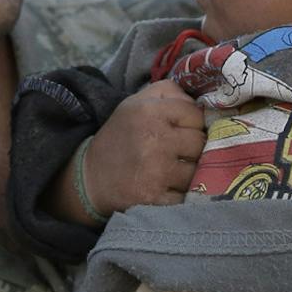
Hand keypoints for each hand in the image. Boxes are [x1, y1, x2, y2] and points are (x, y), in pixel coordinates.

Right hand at [51, 80, 204, 225]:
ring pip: (197, 171)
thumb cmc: (121, 137)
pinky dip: (180, 195)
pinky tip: (166, 189)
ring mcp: (156, 171)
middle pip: (200, 143)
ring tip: (172, 171)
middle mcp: (154, 139)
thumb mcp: (136, 103)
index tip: (180, 130)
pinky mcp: (155, 198)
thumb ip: (170, 93)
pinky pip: (186, 196)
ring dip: (188, 173)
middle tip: (176, 152)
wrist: (90, 177)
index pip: (195, 114)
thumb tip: (201, 103)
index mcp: (149, 111)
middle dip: (192, 148)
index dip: (192, 123)